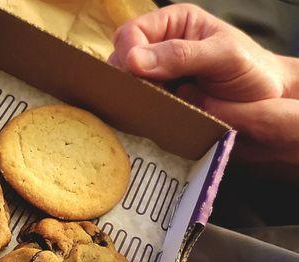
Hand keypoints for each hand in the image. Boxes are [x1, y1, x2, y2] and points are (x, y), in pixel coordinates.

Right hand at [109, 4, 298, 175]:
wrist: (264, 98)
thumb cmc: (250, 69)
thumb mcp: (222, 55)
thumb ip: (181, 55)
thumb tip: (133, 60)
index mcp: (175, 23)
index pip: (133, 32)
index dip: (129, 52)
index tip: (136, 75)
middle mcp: (161, 45)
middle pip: (122, 55)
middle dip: (127, 75)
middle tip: (144, 94)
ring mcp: (159, 74)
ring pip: (126, 80)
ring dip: (132, 93)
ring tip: (149, 105)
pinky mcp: (160, 97)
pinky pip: (138, 100)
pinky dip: (138, 107)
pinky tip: (148, 113)